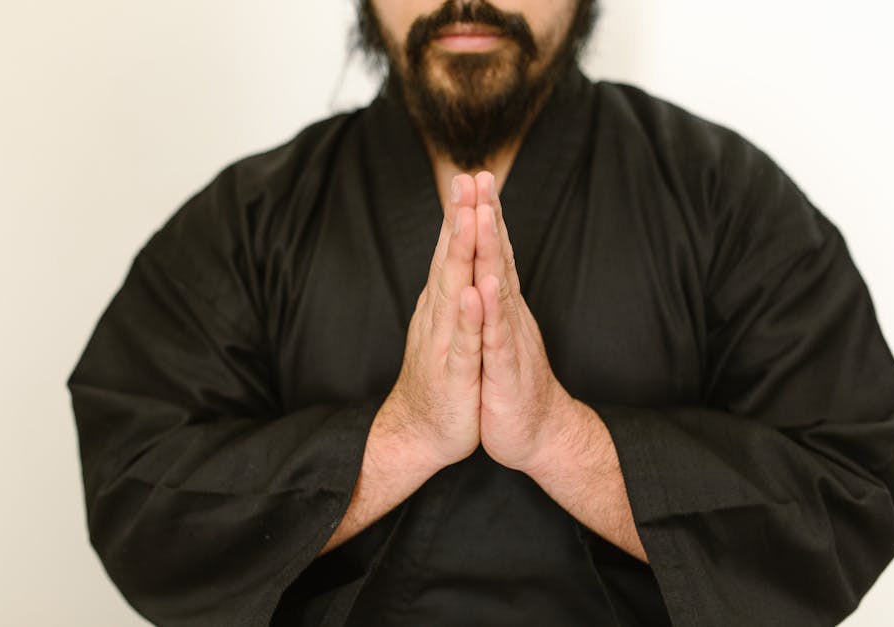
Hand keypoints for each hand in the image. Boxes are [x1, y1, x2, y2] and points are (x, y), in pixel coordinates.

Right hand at [377, 175, 483, 472]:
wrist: (421, 432)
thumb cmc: (441, 378)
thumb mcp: (450, 328)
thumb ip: (453, 291)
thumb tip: (456, 255)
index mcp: (445, 305)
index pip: (454, 252)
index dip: (463, 215)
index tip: (473, 177)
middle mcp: (440, 316)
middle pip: (450, 260)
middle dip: (459, 219)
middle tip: (465, 179)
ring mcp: (445, 344)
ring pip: (454, 292)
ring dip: (459, 255)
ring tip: (466, 219)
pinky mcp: (454, 374)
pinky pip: (463, 343)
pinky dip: (468, 318)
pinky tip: (472, 294)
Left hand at [472, 172, 574, 472]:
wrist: (536, 433)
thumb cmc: (511, 384)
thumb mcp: (499, 336)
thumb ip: (496, 302)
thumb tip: (490, 268)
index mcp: (502, 308)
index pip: (492, 254)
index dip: (483, 216)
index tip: (473, 179)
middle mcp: (509, 316)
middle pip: (499, 259)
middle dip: (489, 217)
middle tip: (481, 177)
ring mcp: (509, 341)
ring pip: (499, 290)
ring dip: (492, 253)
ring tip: (483, 216)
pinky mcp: (505, 372)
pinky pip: (496, 338)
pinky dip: (489, 313)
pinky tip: (483, 288)